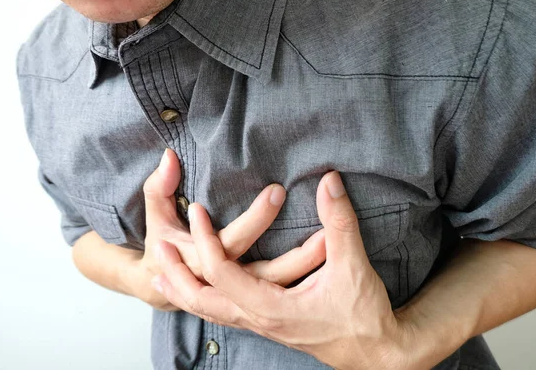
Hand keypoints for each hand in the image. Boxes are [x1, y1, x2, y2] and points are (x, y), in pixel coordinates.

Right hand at [126, 149, 326, 311]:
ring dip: (307, 264)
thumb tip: (169, 155)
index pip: (233, 244)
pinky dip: (302, 273)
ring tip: (335, 240)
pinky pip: (284, 287)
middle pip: (270, 273)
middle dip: (301, 254)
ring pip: (282, 284)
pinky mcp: (254, 295)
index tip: (279, 190)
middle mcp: (226, 284)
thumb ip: (159, 186)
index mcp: (202, 263)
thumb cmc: (161, 244)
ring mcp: (242, 295)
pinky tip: (326, 253)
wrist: (158, 284)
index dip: (256, 218)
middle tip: (330, 230)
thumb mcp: (156, 213)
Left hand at [152, 171, 410, 368]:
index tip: (198, 210)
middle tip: (160, 248)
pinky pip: (222, 315)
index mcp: (271, 307)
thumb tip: (329, 182)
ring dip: (183, 290)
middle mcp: (258, 319)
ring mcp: (260, 325)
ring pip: (208, 312)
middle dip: (176, 274)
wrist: (375, 353)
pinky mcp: (267, 325)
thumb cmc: (363, 316)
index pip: (222, 273)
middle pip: (200, 301)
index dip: (206, 240)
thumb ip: (340, 221)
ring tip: (163, 272)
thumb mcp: (352, 265)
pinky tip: (202, 289)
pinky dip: (202, 301)